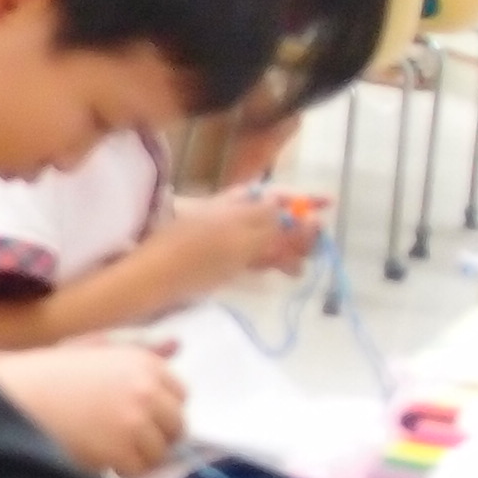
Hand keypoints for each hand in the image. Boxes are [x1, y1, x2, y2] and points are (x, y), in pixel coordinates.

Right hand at [0, 340, 186, 477]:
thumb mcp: (92, 350)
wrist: (7, 397)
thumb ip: (137, 350)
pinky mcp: (119, 448)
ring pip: (158, 453)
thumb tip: (177, 346)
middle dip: (152, 436)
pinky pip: (137, 471)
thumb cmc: (44, 374)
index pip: (179, 395)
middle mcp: (147, 388)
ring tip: (100, 447)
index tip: (130, 415)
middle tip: (116, 438)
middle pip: (176, 427)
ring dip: (134, 456)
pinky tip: (93, 457)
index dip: (156, 410)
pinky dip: (118, 471)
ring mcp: (136, 419)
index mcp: (142, 361)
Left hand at [167, 190, 316, 281]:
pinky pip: (250, 255)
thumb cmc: (193, 258)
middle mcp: (229, 216)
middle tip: (317, 248)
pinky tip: (284, 269)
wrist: (148, 282)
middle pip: (272, 218)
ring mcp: (222, 238)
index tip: (330, 203)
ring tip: (300, 267)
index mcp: (233, 204)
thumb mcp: (238, 241)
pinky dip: (268, 261)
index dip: (302, 198)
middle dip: (298, 231)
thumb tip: (307, 219)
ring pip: (263, 239)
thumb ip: (272, 230)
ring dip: (286, 250)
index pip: (274, 195)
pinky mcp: (215, 260)